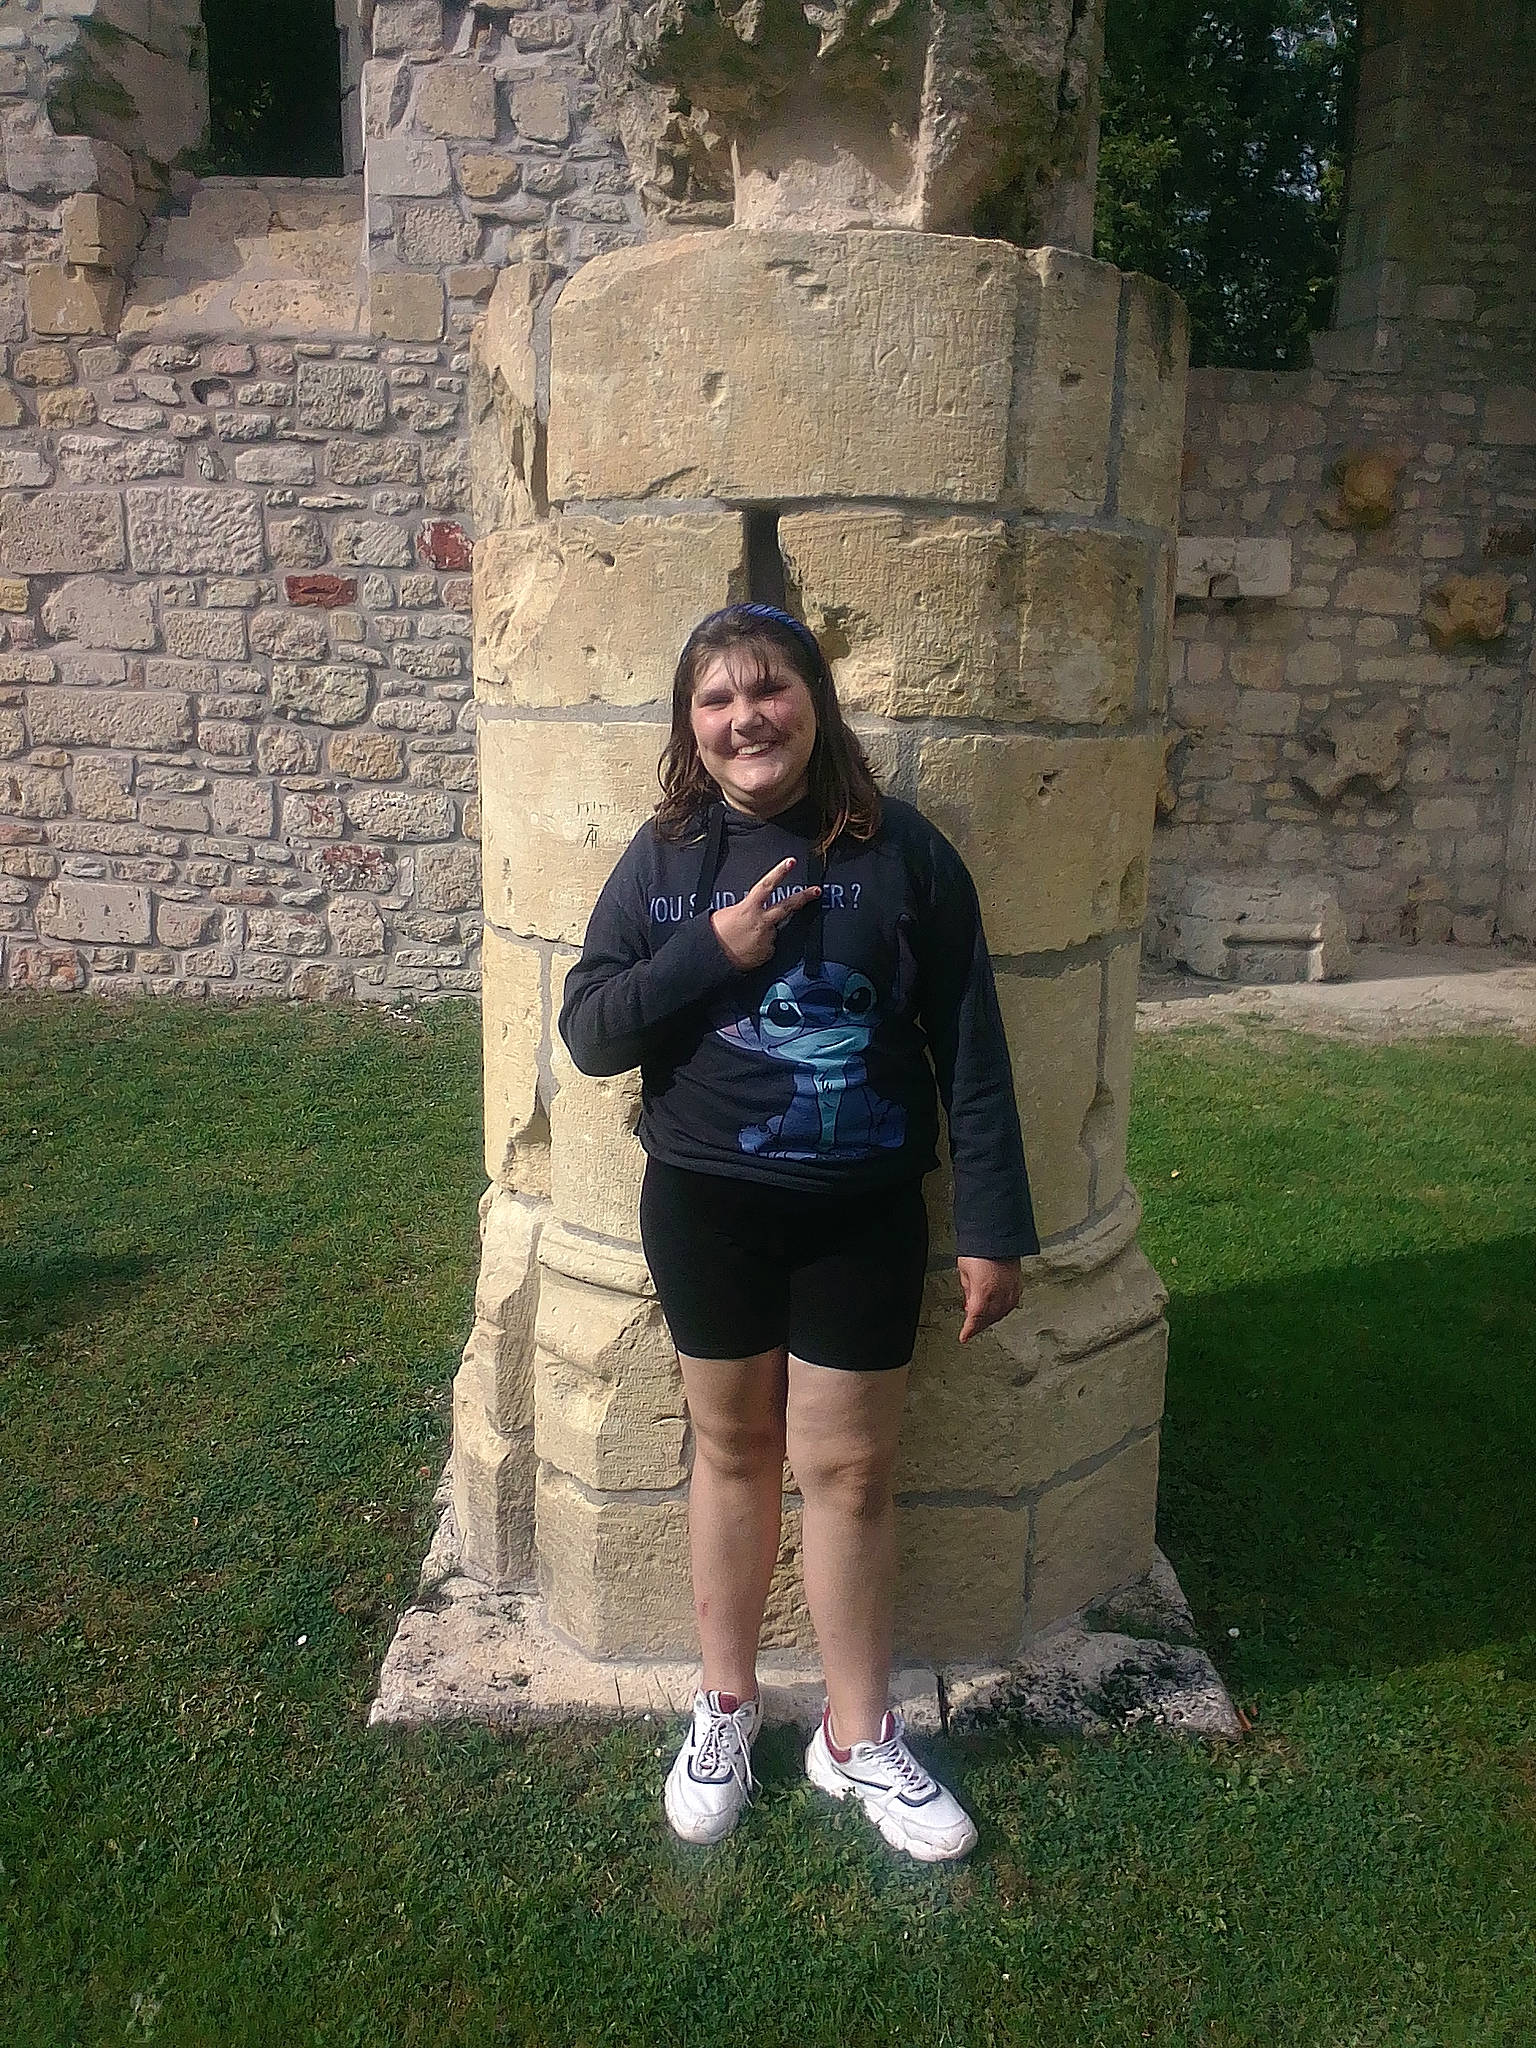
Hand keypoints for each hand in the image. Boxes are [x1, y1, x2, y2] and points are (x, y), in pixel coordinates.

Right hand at [710, 856, 818, 970]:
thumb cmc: (716, 935)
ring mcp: (768, 937)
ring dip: (764, 933)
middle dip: (804, 897)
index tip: (791, 862)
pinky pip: (768, 946)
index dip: (779, 872)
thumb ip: (744, 907)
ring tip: (746, 939)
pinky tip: (748, 949)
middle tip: (816, 891)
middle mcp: (762, 922)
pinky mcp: (768, 952)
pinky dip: (761, 947)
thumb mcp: (725, 913)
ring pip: (773, 930)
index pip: (767, 886)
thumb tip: (750, 906)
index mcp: (749, 908)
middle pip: (787, 906)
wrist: (713, 959)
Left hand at [956, 1256, 1020, 1343]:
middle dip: (979, 1325)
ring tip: (982, 1319)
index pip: (975, 1319)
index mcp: (983, 1292)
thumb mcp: (964, 1272)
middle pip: (988, 1318)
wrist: (998, 1236)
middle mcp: (999, 1294)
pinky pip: (1010, 1304)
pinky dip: (1002, 1310)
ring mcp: (1010, 1290)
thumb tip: (969, 1305)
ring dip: (990, 1319)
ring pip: (1001, 1314)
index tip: (964, 1337)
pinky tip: (997, 1309)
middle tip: (971, 1327)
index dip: (969, 1331)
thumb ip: (968, 1292)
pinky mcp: (1017, 1285)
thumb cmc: (979, 1249)